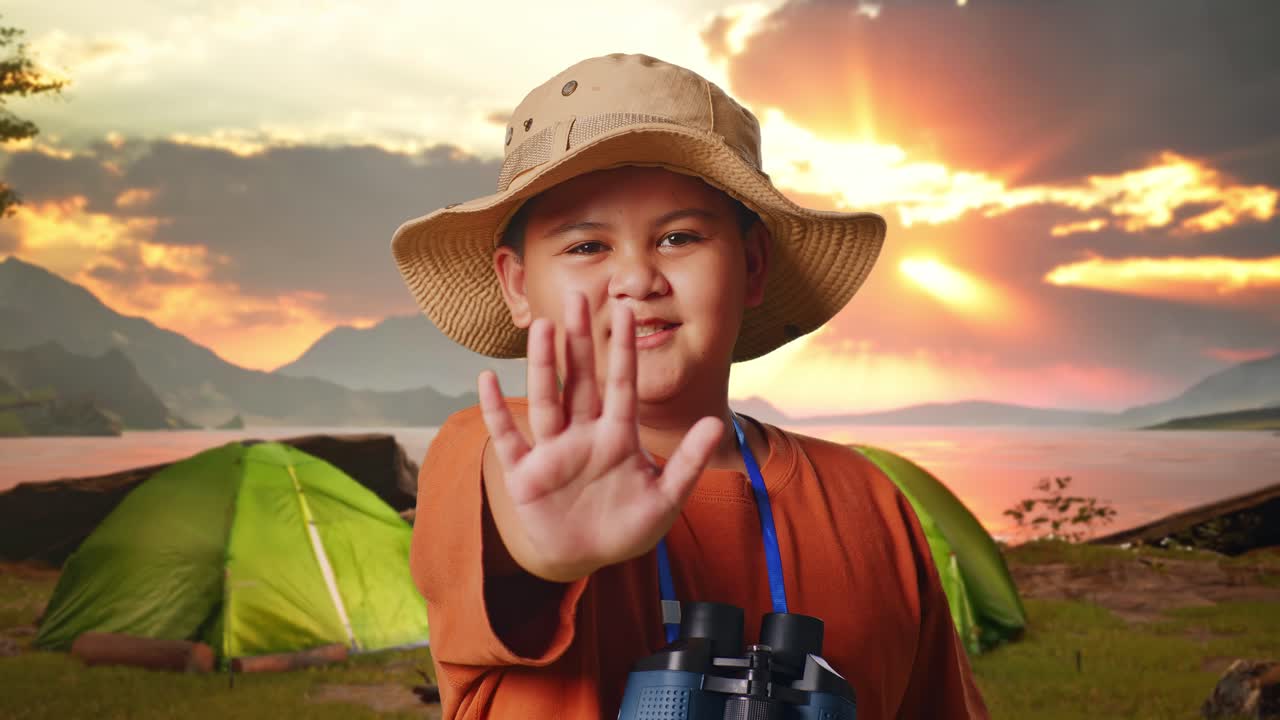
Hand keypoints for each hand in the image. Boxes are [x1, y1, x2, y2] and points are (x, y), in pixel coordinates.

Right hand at [477, 293, 723, 581]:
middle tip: (575, 296)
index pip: (621, 384)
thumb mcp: (666, 497)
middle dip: (579, 340)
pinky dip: (496, 412)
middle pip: (580, 380)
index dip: (623, 349)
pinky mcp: (525, 473)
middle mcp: (582, 434)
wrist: (586, 558)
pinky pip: (507, 438)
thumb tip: (716, 423)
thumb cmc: (626, 526)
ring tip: (542, 327)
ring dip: (543, 365)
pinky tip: (486, 380)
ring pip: (546, 400)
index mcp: (617, 435)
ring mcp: (552, 451)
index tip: (626, 310)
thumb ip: (689, 461)